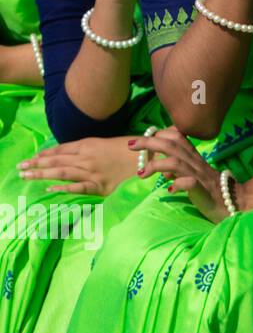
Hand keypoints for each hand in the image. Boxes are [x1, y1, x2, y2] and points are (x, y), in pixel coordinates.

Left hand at [17, 135, 138, 195]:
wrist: (152, 158)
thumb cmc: (133, 149)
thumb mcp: (109, 142)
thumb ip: (91, 147)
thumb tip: (73, 153)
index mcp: (90, 144)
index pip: (61, 149)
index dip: (45, 154)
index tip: (31, 158)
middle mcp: (87, 158)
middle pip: (57, 161)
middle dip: (36, 164)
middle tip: (20, 168)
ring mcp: (93, 172)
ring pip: (62, 173)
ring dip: (42, 175)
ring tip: (26, 176)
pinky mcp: (101, 186)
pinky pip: (79, 188)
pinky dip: (64, 189)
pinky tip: (50, 190)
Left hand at [128, 126, 228, 223]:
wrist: (233, 203)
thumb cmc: (210, 190)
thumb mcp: (193, 174)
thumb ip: (179, 169)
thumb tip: (162, 169)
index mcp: (194, 157)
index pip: (177, 136)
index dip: (158, 134)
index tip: (141, 140)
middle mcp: (195, 163)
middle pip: (171, 145)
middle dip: (149, 142)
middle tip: (131, 144)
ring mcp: (199, 176)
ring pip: (176, 161)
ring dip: (156, 164)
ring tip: (141, 174)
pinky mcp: (201, 190)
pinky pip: (188, 183)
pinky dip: (175, 184)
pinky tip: (168, 190)